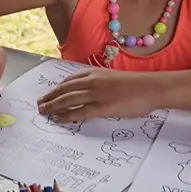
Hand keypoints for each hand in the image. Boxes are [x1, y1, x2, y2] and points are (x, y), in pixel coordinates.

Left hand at [37, 69, 157, 121]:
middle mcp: (91, 81)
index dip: (57, 88)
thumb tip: (91, 91)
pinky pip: (78, 112)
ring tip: (43, 111)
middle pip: (64, 89)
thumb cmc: (136, 85)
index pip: (69, 80)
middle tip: (40, 103)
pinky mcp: (101, 107)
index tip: (50, 93)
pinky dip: (65, 115)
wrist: (150, 88)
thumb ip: (99, 83)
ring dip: (52, 105)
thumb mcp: (112, 78)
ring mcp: (95, 94)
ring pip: (67, 100)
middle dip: (50, 96)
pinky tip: (57, 118)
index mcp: (94, 73)